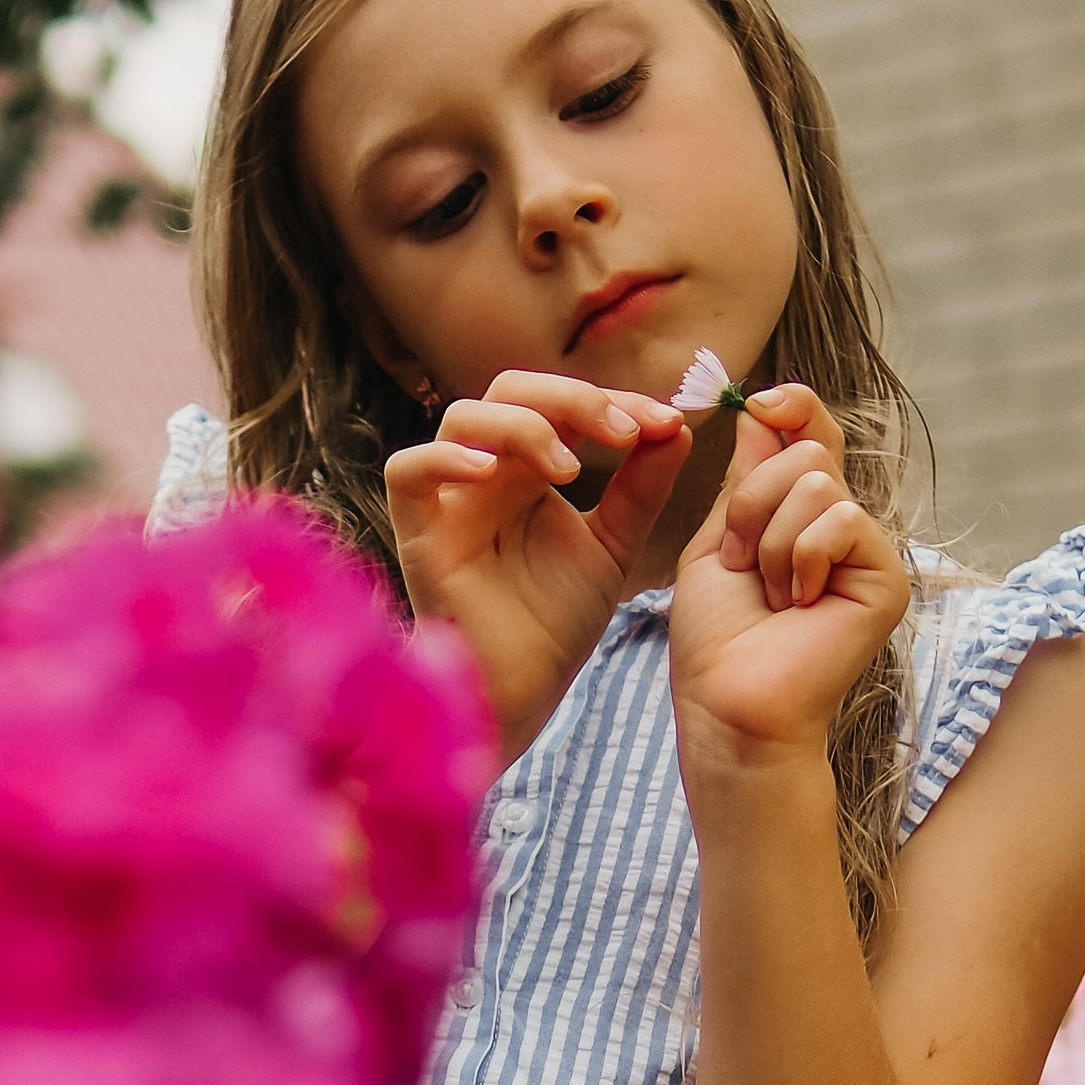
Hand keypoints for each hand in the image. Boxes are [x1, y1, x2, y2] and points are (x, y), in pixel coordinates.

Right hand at [386, 373, 690, 765]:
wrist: (520, 694)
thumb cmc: (554, 625)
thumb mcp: (614, 545)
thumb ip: (642, 486)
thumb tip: (677, 425)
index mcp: (528, 470)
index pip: (560, 401)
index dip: (613, 400)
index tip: (665, 422)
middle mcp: (485, 474)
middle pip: (510, 390)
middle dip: (573, 398)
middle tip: (623, 433)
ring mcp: (448, 502)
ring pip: (462, 418)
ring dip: (523, 425)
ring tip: (570, 468)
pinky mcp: (418, 537)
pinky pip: (407, 471)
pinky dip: (444, 459)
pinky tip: (492, 473)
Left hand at [668, 388, 908, 776]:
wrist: (728, 701)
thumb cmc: (715, 636)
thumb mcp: (717, 541)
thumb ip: (744, 478)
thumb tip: (762, 408)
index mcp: (799, 515)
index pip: (811, 434)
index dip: (792, 406)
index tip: (756, 401)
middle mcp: (840, 526)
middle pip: (807, 451)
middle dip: (753, 503)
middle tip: (743, 564)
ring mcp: (867, 551)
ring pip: (819, 484)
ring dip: (770, 541)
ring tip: (772, 596)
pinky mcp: (887, 576)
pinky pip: (842, 520)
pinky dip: (801, 559)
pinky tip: (800, 606)